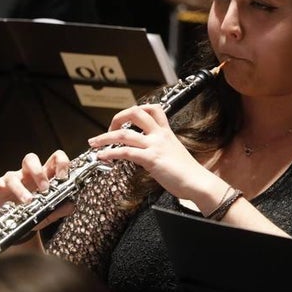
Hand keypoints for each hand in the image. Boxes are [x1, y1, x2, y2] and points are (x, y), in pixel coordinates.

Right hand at [0, 150, 76, 228]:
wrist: (18, 227)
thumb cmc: (35, 213)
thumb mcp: (50, 213)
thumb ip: (62, 208)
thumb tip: (71, 205)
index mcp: (44, 175)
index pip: (54, 159)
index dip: (61, 163)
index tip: (63, 177)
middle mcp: (28, 174)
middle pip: (31, 159)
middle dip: (38, 172)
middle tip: (45, 188)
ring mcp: (13, 180)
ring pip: (13, 176)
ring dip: (20, 188)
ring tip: (27, 201)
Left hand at [90, 103, 224, 213]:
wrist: (198, 182)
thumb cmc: (188, 172)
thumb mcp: (173, 152)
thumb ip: (159, 148)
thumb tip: (145, 152)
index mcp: (166, 132)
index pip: (152, 108)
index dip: (135, 109)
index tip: (125, 119)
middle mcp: (159, 135)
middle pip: (136, 112)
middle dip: (117, 118)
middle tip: (108, 129)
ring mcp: (155, 146)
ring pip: (124, 133)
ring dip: (104, 137)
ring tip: (94, 143)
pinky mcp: (151, 159)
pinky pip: (126, 152)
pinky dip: (110, 153)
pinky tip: (103, 157)